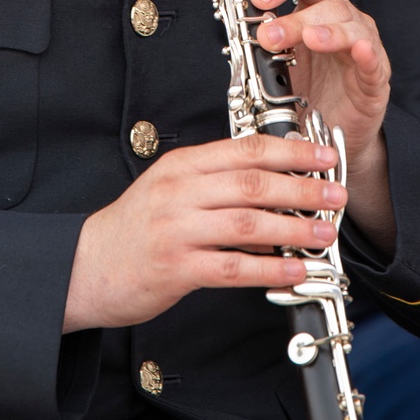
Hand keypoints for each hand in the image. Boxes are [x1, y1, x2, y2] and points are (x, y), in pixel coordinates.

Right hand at [63, 134, 345, 331]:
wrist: (84, 266)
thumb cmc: (134, 228)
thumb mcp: (172, 190)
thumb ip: (216, 184)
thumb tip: (274, 192)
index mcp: (182, 165)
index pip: (245, 148)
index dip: (291, 149)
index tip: (324, 155)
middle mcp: (180, 191)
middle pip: (252, 182)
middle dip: (302, 187)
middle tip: (336, 193)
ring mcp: (177, 229)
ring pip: (247, 223)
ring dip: (294, 228)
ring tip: (325, 233)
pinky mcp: (176, 268)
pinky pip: (232, 267)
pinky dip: (269, 268)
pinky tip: (295, 271)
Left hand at [250, 0, 394, 250]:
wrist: (331, 137)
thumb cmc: (307, 90)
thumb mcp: (278, 60)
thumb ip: (263, 38)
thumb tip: (232, 20)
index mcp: (317, 8)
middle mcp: (344, 20)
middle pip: (326, 0)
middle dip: (295, 16)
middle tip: (267, 35)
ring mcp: (363, 46)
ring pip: (350, 26)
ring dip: (325, 31)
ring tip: (307, 39)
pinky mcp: (375, 79)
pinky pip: (373, 61)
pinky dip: (366, 53)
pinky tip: (358, 49)